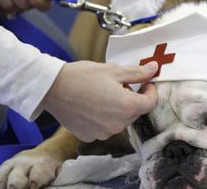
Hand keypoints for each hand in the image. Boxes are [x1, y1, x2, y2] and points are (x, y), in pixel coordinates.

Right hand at [39, 60, 158, 141]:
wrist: (52, 88)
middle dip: (133, 98)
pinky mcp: (90, 136)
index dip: (150, 91)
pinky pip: (105, 127)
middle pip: (136, 112)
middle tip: (119, 84)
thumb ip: (138, 73)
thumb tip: (154, 69)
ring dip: (119, 108)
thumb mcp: (114, 70)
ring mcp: (104, 133)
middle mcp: (118, 124)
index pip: (150, 103)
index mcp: (127, 107)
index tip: (144, 82)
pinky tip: (93, 105)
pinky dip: (105, 117)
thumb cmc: (82, 77)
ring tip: (104, 93)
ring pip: (121, 120)